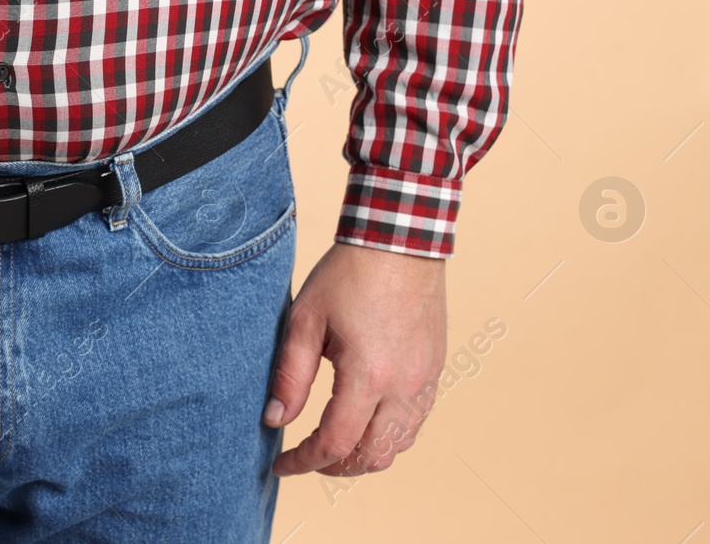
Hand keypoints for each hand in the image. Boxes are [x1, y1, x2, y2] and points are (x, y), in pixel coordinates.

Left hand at [265, 242, 445, 476]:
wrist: (400, 242)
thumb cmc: (348, 275)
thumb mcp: (305, 321)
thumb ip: (290, 376)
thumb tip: (275, 420)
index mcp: (368, 376)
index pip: (335, 445)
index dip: (304, 463)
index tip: (281, 464)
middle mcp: (404, 386)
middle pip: (372, 458)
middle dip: (335, 467)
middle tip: (306, 456)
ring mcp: (425, 380)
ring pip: (398, 446)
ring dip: (364, 455)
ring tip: (333, 442)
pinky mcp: (434, 370)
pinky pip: (415, 422)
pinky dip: (389, 435)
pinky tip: (364, 419)